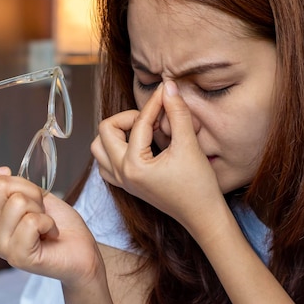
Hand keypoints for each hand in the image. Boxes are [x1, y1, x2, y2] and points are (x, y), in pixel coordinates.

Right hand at [0, 167, 104, 288]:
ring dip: (39, 208)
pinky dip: (48, 222)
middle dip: (29, 190)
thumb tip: (0, 174)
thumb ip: (12, 184)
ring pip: (17, 202)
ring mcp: (2, 246)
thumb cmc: (59, 223)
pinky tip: (50, 234)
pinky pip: (31, 222)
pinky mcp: (18, 256)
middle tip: (39, 209)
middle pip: (0, 188)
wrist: (81, 250)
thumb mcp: (33, 194)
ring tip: (45, 223)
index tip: (7, 174)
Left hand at [90, 81, 224, 236]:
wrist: (203, 216)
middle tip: (153, 119)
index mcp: (133, 165)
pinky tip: (139, 146)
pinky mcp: (127, 185)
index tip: (166, 91)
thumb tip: (168, 87)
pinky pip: (106, 162)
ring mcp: (121, 181)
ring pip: (100, 147)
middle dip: (129, 118)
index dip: (155, 103)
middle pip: (106, 129)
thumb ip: (177, 113)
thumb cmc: (198, 186)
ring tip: (143, 131)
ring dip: (117, 133)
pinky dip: (116, 149)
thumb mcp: (189, 145)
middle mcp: (121, 173)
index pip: (139, 122)